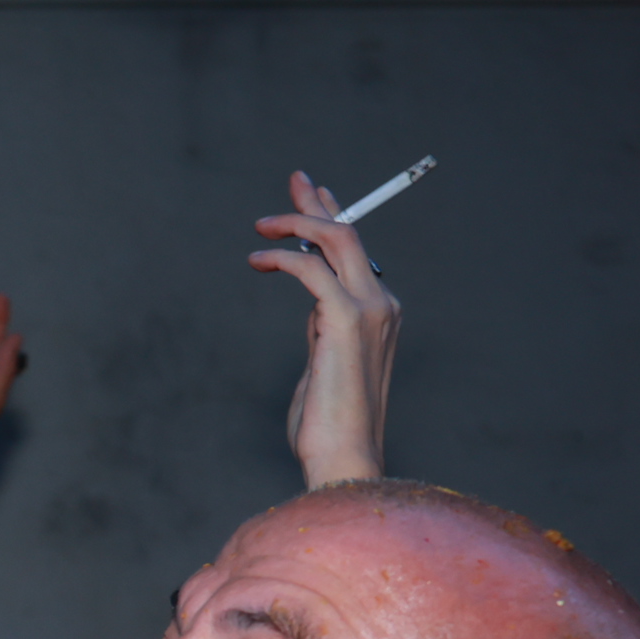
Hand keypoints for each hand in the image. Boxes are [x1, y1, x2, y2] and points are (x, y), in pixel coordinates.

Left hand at [251, 170, 399, 487]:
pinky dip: (283, 258)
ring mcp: (370, 311)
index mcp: (378, 316)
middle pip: (351, 236)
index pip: (356, 255)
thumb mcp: (325, 367)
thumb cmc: (328, 425)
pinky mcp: (347, 320)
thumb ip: (324, 334)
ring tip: (262, 224)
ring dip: (298, 224)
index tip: (309, 202)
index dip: (333, 222)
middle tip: (295, 182)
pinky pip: (312, 271)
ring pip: (338, 242)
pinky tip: (258, 260)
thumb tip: (313, 311)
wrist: (343, 456)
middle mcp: (381, 306)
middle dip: (320, 205)